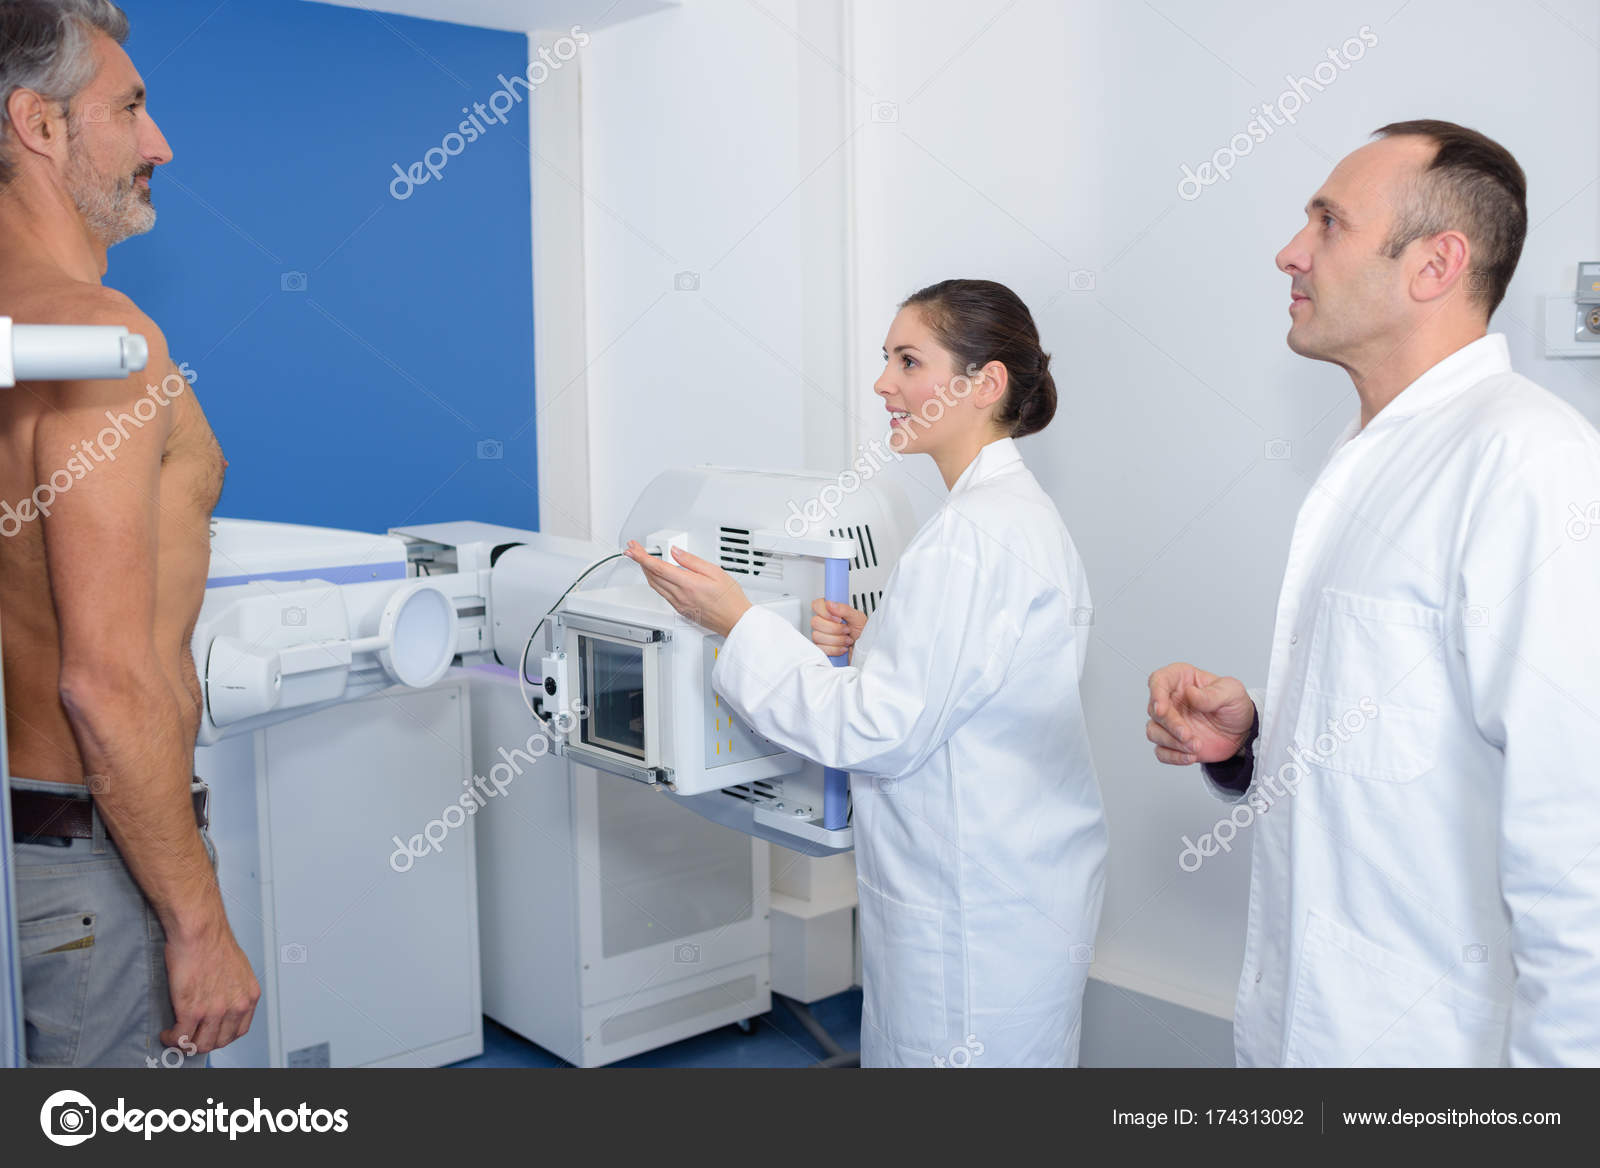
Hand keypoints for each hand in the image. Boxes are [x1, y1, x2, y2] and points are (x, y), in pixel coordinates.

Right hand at [162, 917, 259, 1053]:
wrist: (200, 930)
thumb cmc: (213, 941)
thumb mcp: (238, 969)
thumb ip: (233, 989)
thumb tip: (221, 1001)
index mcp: (249, 995)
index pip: (239, 1031)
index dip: (221, 1035)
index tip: (209, 1033)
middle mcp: (236, 1006)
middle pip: (220, 1041)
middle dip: (203, 1042)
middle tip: (190, 1036)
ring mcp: (215, 1010)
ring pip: (200, 1044)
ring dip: (186, 1043)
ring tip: (176, 1036)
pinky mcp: (192, 1010)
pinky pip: (181, 1038)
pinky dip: (172, 1039)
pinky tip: (167, 1033)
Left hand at [623, 540, 752, 636]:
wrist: (735, 620)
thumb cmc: (730, 598)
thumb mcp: (715, 572)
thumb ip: (692, 561)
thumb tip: (676, 552)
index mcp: (688, 584)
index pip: (658, 567)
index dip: (642, 556)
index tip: (633, 548)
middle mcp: (680, 596)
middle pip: (652, 576)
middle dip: (640, 561)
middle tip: (634, 549)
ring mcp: (679, 604)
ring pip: (655, 585)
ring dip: (645, 571)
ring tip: (642, 560)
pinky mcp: (680, 609)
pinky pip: (662, 593)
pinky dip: (655, 581)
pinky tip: (656, 576)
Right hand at [810, 598, 865, 659]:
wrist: (865, 651)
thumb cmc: (863, 634)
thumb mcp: (858, 618)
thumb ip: (844, 609)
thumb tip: (830, 604)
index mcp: (832, 611)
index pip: (817, 605)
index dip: (824, 612)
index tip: (838, 618)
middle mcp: (825, 622)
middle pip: (815, 622)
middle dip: (834, 628)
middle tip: (846, 630)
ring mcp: (822, 636)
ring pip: (817, 636)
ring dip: (836, 640)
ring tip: (847, 639)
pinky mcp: (822, 649)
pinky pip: (821, 648)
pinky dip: (835, 649)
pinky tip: (842, 647)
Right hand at [1146, 663, 1255, 765]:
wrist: (1243, 732)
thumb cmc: (1235, 706)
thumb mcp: (1232, 693)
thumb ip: (1212, 694)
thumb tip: (1190, 693)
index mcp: (1181, 680)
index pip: (1158, 680)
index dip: (1156, 694)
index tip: (1161, 709)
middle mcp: (1171, 700)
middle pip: (1155, 710)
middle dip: (1171, 725)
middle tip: (1188, 735)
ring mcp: (1169, 722)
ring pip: (1154, 732)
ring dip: (1173, 742)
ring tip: (1196, 746)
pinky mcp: (1172, 742)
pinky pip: (1161, 751)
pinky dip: (1174, 756)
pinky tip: (1190, 757)